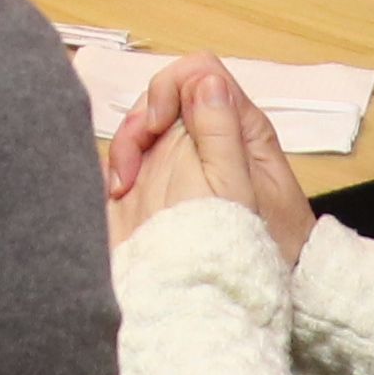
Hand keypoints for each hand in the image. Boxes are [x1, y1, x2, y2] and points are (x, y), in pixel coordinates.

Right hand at [102, 55, 314, 264]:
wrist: (240, 301)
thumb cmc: (257, 250)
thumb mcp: (239, 190)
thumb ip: (223, 132)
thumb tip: (205, 80)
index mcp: (238, 129)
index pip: (199, 74)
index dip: (170, 89)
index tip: (157, 125)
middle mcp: (208, 138)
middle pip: (161, 96)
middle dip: (140, 121)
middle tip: (132, 165)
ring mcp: (180, 162)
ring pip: (142, 126)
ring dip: (124, 147)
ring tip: (122, 186)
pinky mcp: (157, 186)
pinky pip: (130, 158)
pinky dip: (116, 169)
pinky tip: (116, 195)